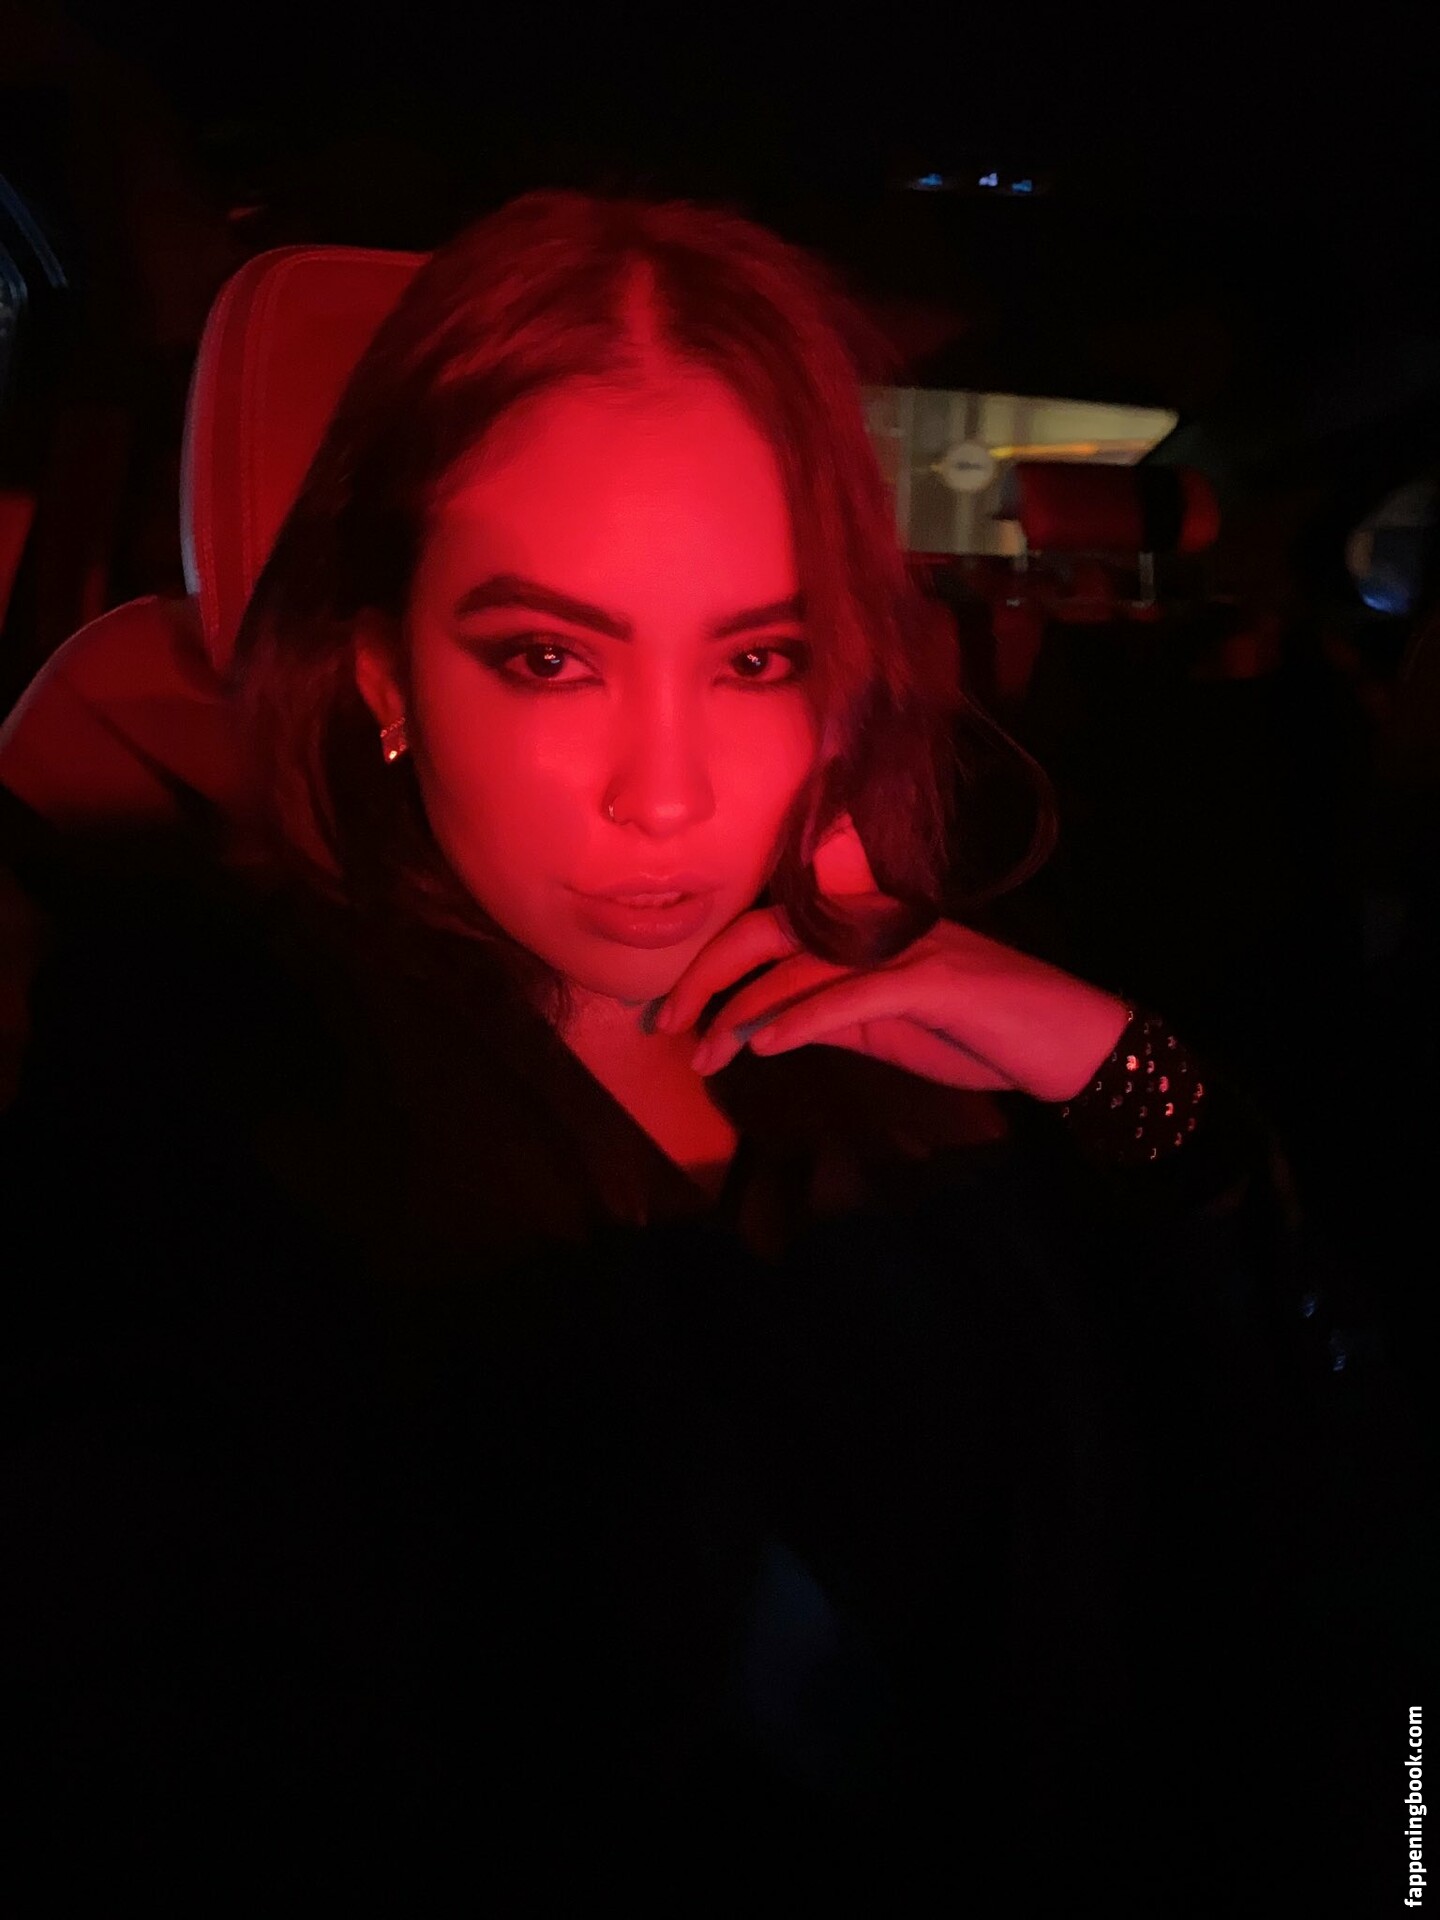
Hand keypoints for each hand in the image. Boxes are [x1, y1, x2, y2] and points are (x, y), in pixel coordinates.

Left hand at [657, 816, 1131, 1102]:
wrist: (1068, 1040)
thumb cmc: (978, 1031)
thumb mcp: (887, 1025)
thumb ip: (828, 1013)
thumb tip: (759, 1024)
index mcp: (862, 927)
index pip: (766, 928)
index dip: (709, 965)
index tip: (668, 1013)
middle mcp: (878, 924)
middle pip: (766, 930)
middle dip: (706, 976)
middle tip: (666, 1027)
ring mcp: (907, 948)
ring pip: (800, 964)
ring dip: (742, 1011)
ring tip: (707, 1052)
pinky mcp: (935, 982)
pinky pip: (854, 994)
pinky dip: (803, 1017)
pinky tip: (764, 1045)